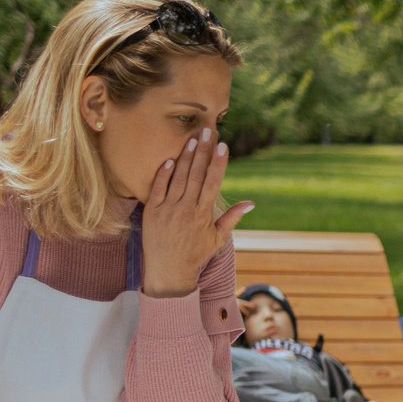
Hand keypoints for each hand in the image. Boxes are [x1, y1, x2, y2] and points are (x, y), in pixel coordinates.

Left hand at [140, 127, 254, 299]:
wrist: (168, 270)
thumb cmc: (195, 254)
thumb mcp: (217, 238)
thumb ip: (232, 218)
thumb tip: (251, 203)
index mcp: (203, 214)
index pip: (212, 182)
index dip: (218, 163)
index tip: (222, 146)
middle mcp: (186, 209)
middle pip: (196, 174)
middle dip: (202, 151)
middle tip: (207, 131)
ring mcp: (168, 209)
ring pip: (178, 177)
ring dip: (185, 157)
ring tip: (191, 139)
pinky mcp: (151, 211)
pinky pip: (158, 187)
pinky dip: (163, 173)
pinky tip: (170, 159)